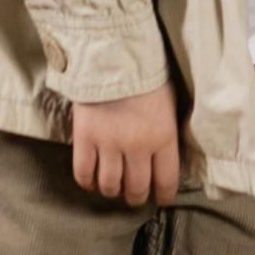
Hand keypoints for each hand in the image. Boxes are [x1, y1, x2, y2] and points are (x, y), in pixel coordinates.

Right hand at [71, 82, 181, 203]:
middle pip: (136, 188)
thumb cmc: (146, 76)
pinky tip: (92, 179)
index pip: (166, 181)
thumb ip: (168, 133)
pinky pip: (83, 173)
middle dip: (136, 196)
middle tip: (134, 195)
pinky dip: (87, 182)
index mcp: (163, 137)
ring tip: (113, 187)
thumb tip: (168, 158)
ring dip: (112, 191)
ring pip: (109, 185)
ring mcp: (109, 144)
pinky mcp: (84, 138)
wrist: (114, 55)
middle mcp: (137, 146)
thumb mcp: (170, 104)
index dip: (163, 196)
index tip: (160, 199)